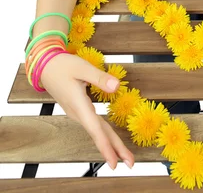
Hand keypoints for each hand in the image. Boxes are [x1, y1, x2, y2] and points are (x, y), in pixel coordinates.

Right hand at [40, 51, 134, 169]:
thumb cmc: (63, 66)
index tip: (114, 161)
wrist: (45, 67)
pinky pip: (94, 125)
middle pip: (99, 133)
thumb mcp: (82, 68)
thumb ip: (99, 77)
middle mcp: (78, 113)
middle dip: (114, 149)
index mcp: (78, 104)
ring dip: (111, 143)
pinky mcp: (79, 110)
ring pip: (97, 130)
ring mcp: (78, 113)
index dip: (105, 145)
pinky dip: (104, 134)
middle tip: (131, 164)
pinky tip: (110, 140)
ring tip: (124, 156)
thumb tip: (116, 86)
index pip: (95, 128)